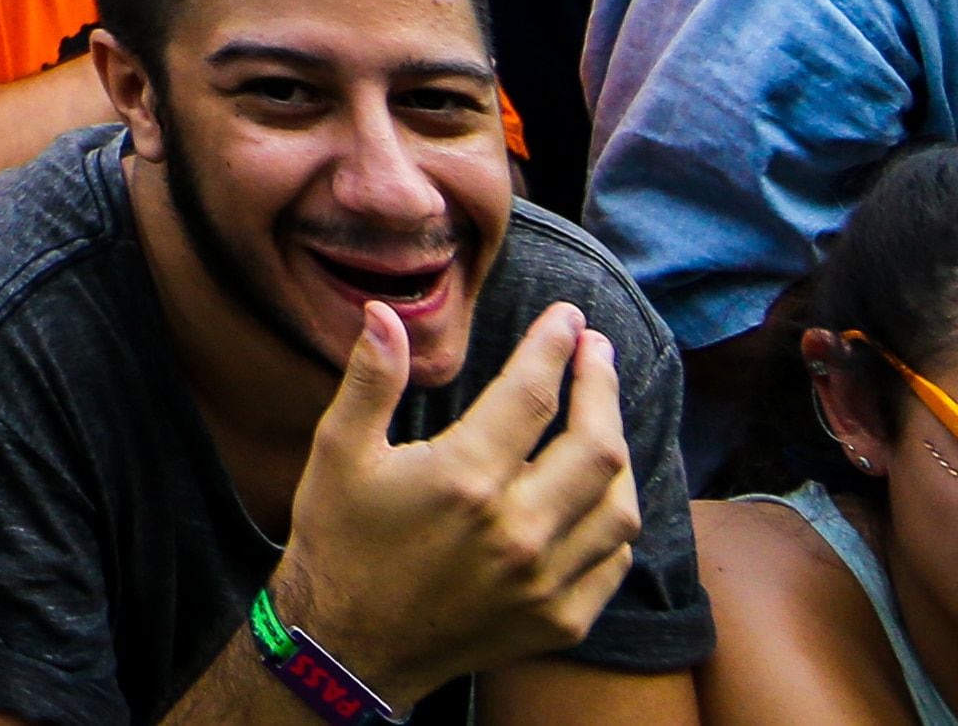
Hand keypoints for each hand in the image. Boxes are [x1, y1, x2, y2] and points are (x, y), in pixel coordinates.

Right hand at [268, 301, 643, 711]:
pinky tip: (597, 496)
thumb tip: (385, 312)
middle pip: (596, 446)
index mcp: (464, 479)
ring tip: (601, 418)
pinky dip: (613, 521)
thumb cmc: (340, 539)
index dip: (554, 347)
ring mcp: (544, 581)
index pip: (532, 394)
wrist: (347, 645)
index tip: (567, 317)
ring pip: (618, 507)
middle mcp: (516, 530)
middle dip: (603, 386)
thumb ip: (371, 380)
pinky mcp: (559, 620)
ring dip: (618, 453)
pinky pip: (612, 562)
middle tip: (597, 350)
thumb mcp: (338, 451)